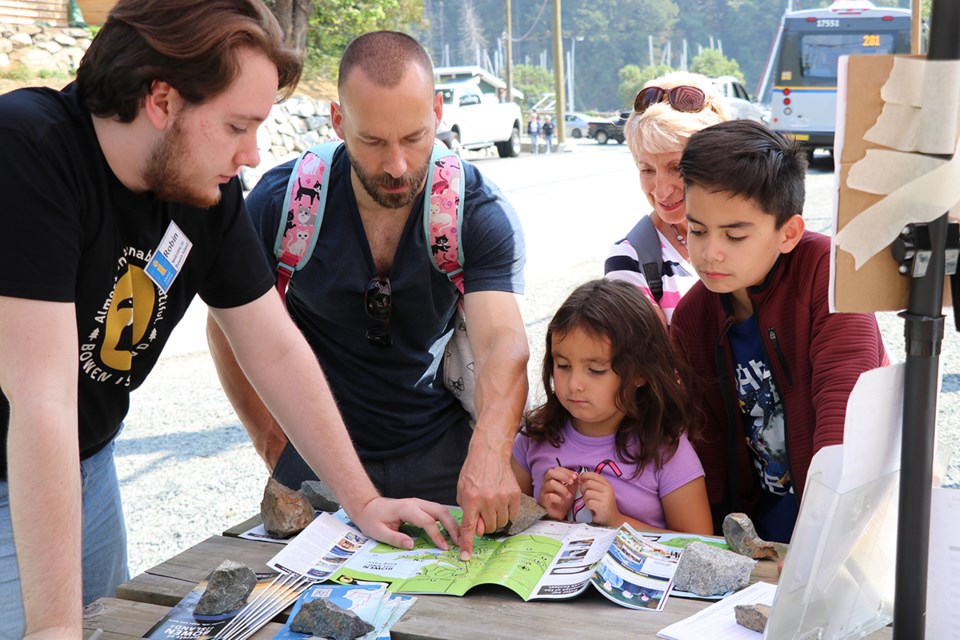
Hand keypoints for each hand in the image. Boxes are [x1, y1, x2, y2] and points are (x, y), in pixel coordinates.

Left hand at [350, 497, 459, 550]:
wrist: (368, 506)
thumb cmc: (372, 519)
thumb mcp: (378, 532)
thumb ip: (395, 538)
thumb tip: (411, 545)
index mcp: (406, 508)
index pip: (427, 521)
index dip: (437, 535)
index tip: (443, 548)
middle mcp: (415, 503)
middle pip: (440, 511)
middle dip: (452, 527)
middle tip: (459, 543)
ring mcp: (419, 503)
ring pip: (441, 510)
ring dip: (452, 523)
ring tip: (458, 538)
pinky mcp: (420, 506)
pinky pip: (437, 511)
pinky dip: (446, 520)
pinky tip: (450, 530)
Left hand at [456, 444, 520, 560]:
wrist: (489, 453)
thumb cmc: (473, 472)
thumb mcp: (462, 491)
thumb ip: (468, 511)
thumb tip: (477, 530)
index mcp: (471, 499)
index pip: (468, 528)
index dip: (467, 544)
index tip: (466, 557)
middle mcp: (487, 500)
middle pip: (488, 527)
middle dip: (484, 524)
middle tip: (483, 513)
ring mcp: (503, 497)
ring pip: (500, 523)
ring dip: (495, 518)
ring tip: (492, 504)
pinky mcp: (514, 495)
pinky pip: (512, 515)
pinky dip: (506, 512)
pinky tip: (501, 501)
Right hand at [538, 466, 577, 519]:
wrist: (559, 514)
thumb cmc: (563, 500)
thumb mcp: (571, 489)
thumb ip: (573, 481)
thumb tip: (577, 474)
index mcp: (552, 479)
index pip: (556, 468)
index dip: (566, 471)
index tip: (575, 476)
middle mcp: (546, 483)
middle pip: (550, 472)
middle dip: (563, 476)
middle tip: (571, 482)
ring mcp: (543, 492)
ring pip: (550, 483)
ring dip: (562, 488)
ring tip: (569, 495)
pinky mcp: (543, 501)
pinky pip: (549, 496)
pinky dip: (558, 498)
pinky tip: (562, 501)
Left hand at [578, 472, 622, 526]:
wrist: (611, 519)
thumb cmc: (602, 504)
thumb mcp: (599, 492)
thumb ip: (591, 484)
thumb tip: (579, 478)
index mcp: (607, 484)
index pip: (594, 475)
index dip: (585, 475)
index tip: (580, 479)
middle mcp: (608, 490)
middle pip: (588, 483)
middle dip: (583, 488)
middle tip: (584, 494)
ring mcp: (606, 498)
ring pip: (587, 493)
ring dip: (585, 498)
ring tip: (589, 502)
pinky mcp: (603, 507)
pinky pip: (589, 502)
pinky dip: (587, 505)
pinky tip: (592, 508)